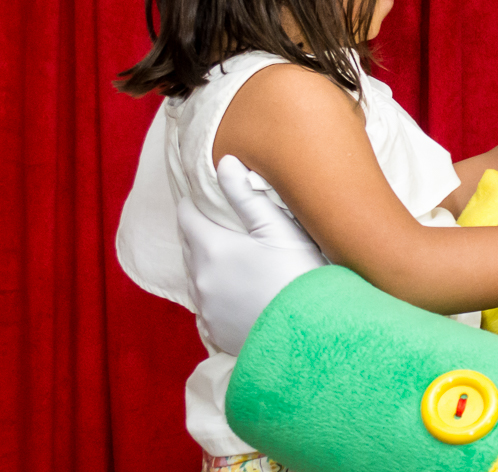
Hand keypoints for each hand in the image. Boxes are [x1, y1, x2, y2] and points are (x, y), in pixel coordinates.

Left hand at [177, 155, 326, 355]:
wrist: (311, 335)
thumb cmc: (299, 275)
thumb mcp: (276, 227)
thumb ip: (245, 194)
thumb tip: (224, 162)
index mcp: (211, 247)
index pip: (186, 216)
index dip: (195, 203)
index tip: (205, 197)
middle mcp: (200, 279)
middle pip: (188, 246)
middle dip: (199, 232)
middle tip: (220, 224)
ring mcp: (206, 309)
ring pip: (195, 278)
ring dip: (205, 265)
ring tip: (229, 258)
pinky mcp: (216, 332)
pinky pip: (206, 306)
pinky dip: (215, 295)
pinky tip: (235, 293)